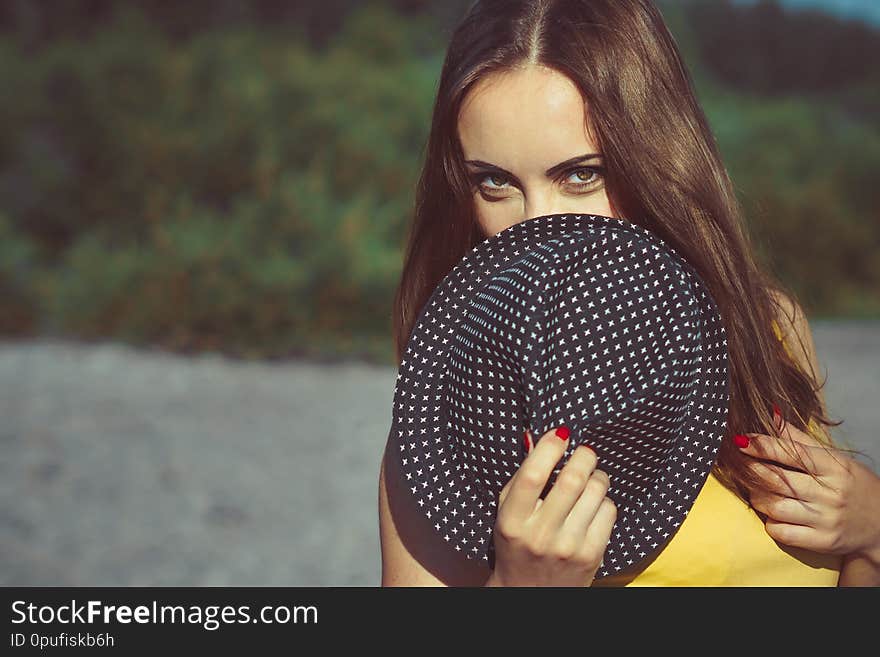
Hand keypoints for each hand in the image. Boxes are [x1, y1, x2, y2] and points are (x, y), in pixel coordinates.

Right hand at [489, 425, 617, 586]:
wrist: (530, 593)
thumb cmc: (517, 542)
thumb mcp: (507, 511)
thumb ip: (523, 476)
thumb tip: (545, 435)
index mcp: (512, 521)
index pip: (533, 475)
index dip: (550, 447)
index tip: (560, 434)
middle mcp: (540, 535)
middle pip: (572, 479)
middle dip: (583, 456)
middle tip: (583, 452)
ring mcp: (568, 547)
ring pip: (596, 491)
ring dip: (597, 475)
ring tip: (591, 477)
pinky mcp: (592, 555)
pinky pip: (609, 511)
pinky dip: (604, 500)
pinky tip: (593, 504)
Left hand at [737, 407, 879, 564]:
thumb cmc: (853, 486)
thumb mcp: (834, 459)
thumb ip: (800, 439)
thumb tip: (771, 414)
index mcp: (835, 468)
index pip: (793, 454)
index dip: (763, 446)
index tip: (741, 440)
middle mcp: (831, 494)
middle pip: (777, 480)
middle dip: (751, 470)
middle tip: (739, 464)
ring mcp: (826, 520)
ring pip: (774, 506)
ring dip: (756, 496)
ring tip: (756, 489)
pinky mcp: (822, 542)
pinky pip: (781, 531)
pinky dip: (769, 521)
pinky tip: (771, 513)